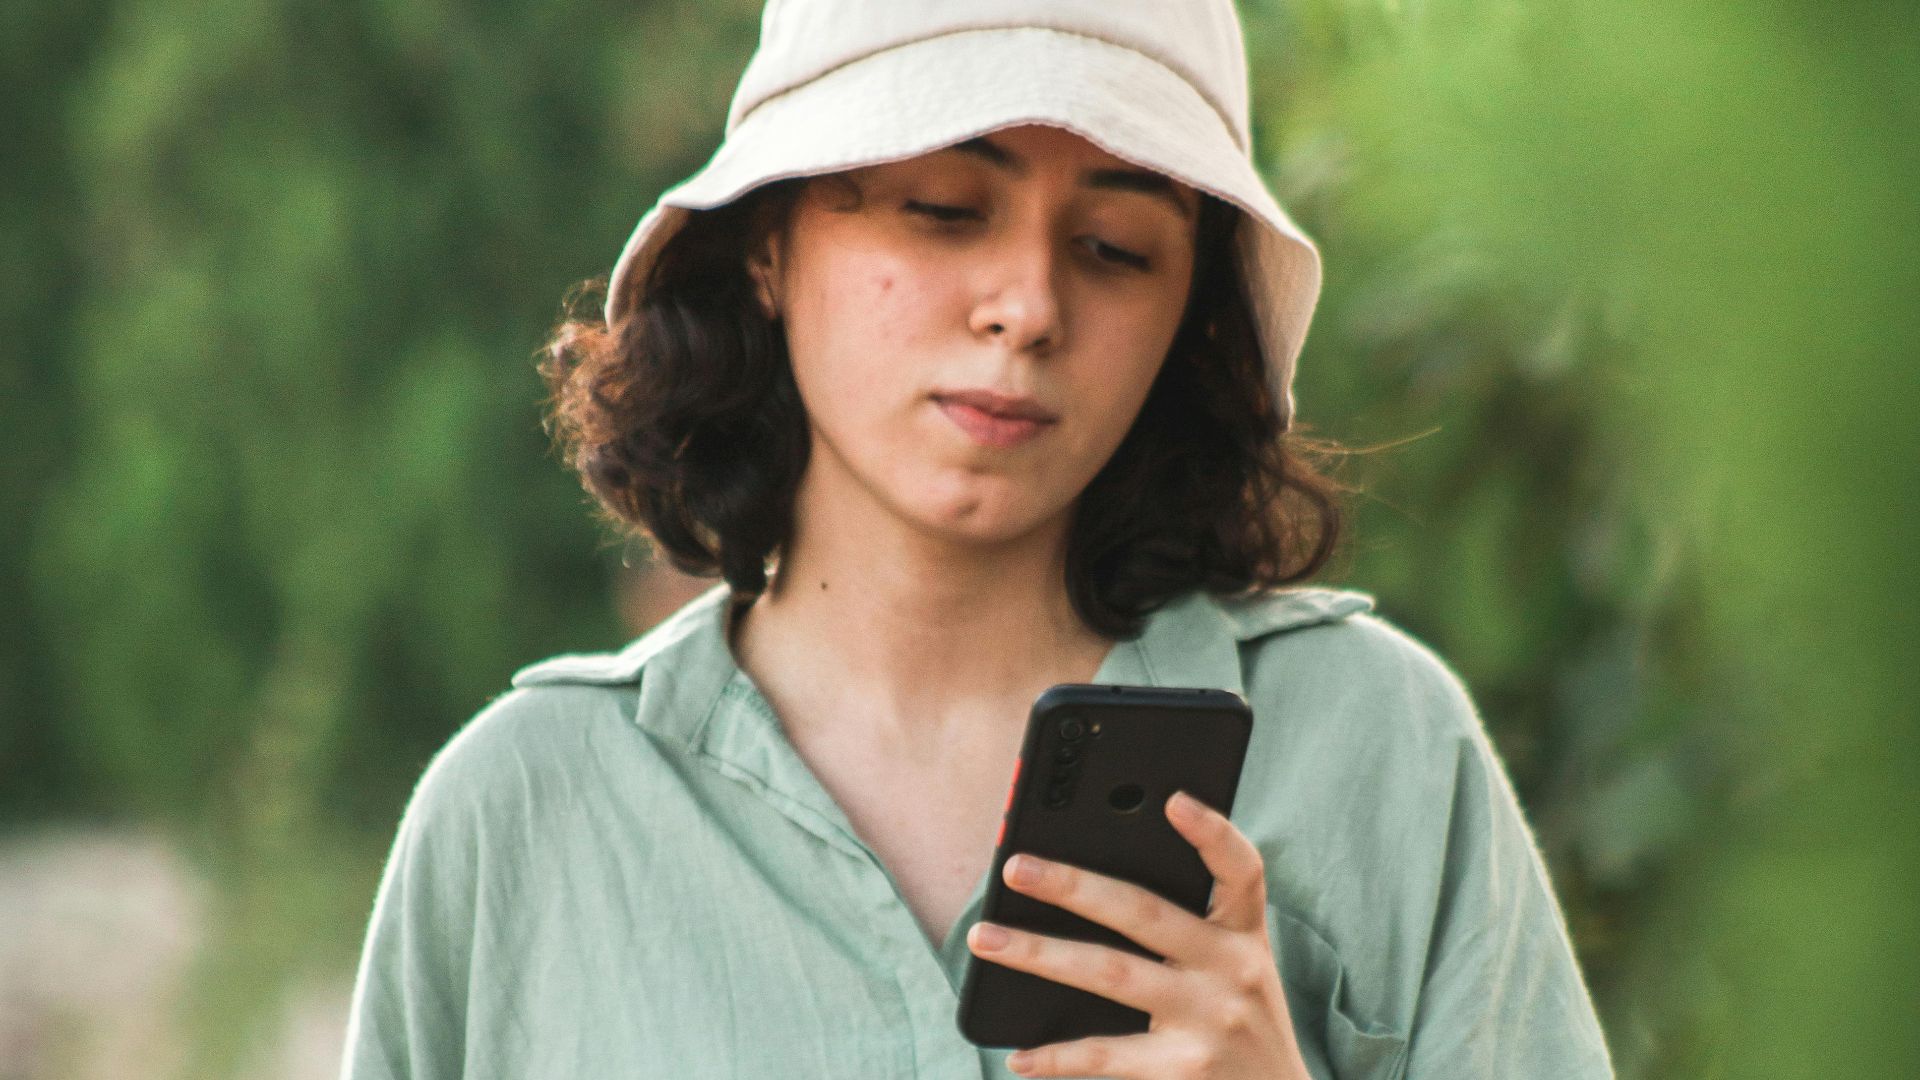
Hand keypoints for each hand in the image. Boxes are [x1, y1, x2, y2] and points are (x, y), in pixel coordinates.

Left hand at [965, 790, 1309, 1079]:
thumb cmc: (1240, 1022)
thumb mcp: (1236, 969)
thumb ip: (1191, 926)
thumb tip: (1087, 884)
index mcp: (1245, 934)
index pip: (1242, 870)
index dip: (1212, 832)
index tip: (1173, 799)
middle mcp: (1235, 970)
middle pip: (1144, 912)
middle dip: (1072, 885)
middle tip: (1013, 866)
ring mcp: (1211, 1020)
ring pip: (1110, 973)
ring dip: (1039, 954)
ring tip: (985, 939)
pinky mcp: (1185, 1070)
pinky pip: (1107, 1055)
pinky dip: (1058, 1056)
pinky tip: (1019, 1055)